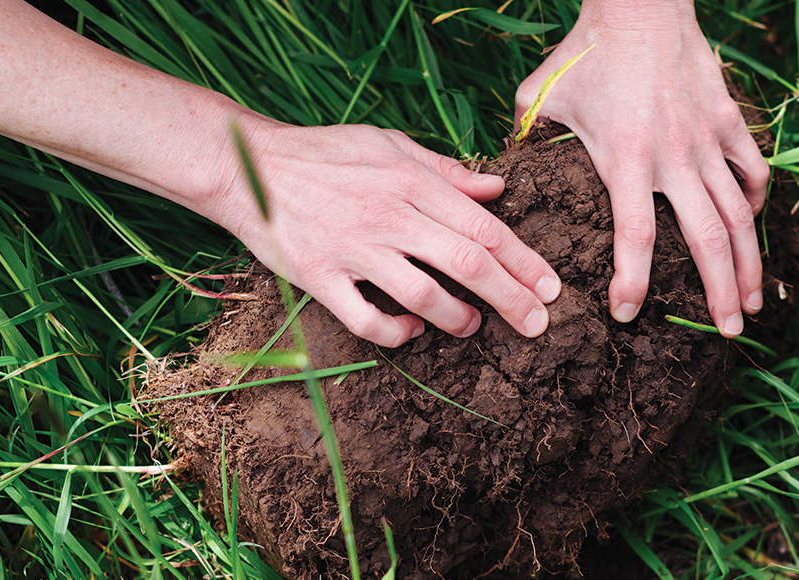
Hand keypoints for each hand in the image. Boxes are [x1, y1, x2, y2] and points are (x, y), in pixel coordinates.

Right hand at [210, 118, 560, 347]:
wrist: (248, 165)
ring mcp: (352, 248)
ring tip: (474, 325)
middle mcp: (387, 215)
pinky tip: (413, 330)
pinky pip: (365, 318)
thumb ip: (445, 170)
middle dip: (510, 298)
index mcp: (410, 181)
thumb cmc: (324, 153)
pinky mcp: (318, 276)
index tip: (551, 287)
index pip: (482, 227)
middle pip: (465, 263)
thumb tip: (497, 188)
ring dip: (458, 317)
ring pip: (423, 294)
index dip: (523, 260)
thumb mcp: (389, 145)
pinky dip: (396, 331)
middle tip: (537, 325)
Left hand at [515, 1, 768, 337]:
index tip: (628, 313)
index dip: (634, 282)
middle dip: (720, 292)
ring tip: (753, 302)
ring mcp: (708, 140)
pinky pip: (752, 171)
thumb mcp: (541, 97)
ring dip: (749, 262)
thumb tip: (501, 177)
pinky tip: (750, 227)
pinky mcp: (729, 120)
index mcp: (626, 159)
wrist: (641, 5)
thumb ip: (526, 142)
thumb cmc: (585, 53)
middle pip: (707, 239)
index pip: (636, 237)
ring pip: (739, 214)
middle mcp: (674, 157)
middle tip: (730, 332)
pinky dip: (754, 203)